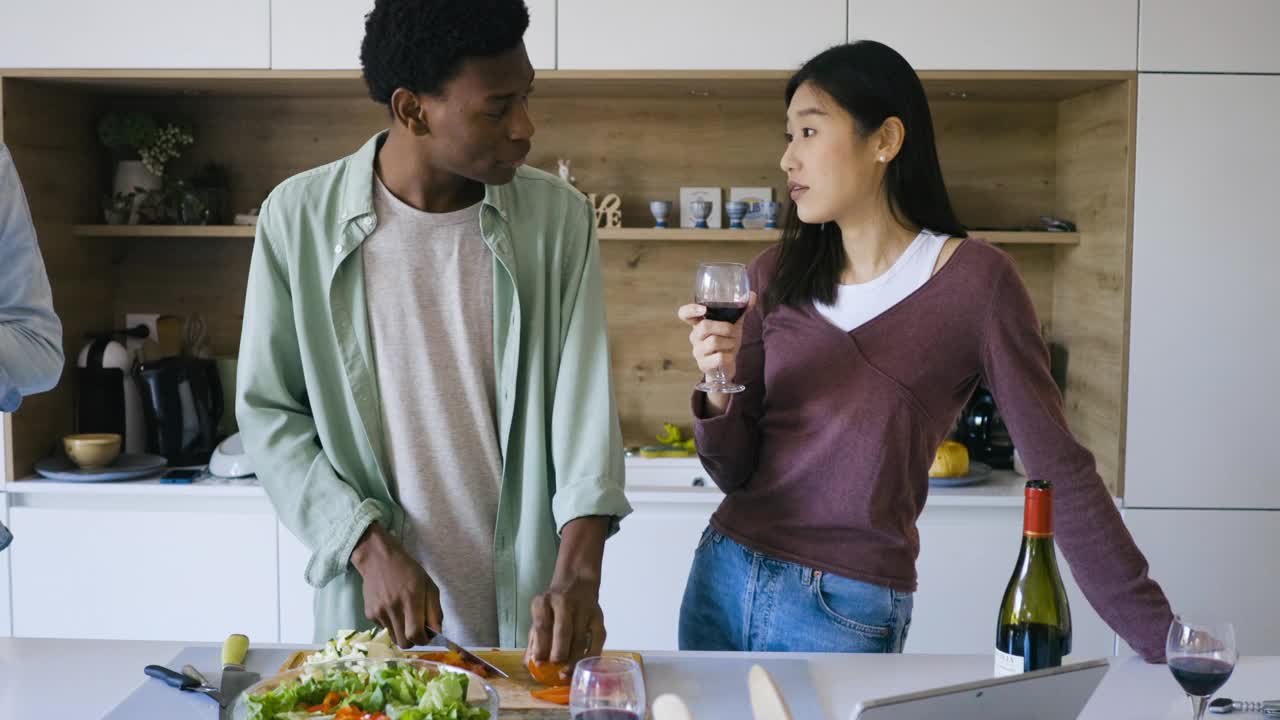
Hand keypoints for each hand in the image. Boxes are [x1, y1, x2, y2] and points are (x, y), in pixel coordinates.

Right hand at [351, 523, 441, 648]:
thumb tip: (437, 632)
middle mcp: (393, 607)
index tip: (427, 636)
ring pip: (393, 638)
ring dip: (402, 634)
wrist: (379, 559)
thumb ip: (435, 611)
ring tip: (405, 618)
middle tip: (418, 631)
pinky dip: (392, 625)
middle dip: (413, 642)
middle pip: (403, 643)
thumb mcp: (429, 585)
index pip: (415, 634)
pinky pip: (384, 629)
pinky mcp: (369, 614)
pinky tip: (393, 609)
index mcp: (411, 598)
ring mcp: (379, 612)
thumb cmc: (409, 571)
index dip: (423, 640)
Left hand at [526, 576, 605, 665]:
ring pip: (581, 638)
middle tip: (557, 671)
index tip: (539, 664)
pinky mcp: (599, 616)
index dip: (540, 647)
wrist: (577, 582)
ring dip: (575, 659)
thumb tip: (530, 665)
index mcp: (544, 602)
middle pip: (563, 631)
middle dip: (560, 653)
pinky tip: (584, 666)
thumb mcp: (540, 615)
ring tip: (568, 673)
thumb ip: (534, 640)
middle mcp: (564, 602)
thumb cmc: (554, 606)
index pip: (542, 626)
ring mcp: (584, 609)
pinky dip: (591, 655)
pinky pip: (597, 640)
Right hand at [678, 291, 756, 384]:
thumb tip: (753, 296)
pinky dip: (730, 356)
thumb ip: (741, 310)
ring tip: (732, 344)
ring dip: (730, 342)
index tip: (704, 309)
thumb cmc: (727, 341)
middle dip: (725, 327)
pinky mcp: (704, 364)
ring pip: (714, 342)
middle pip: (704, 326)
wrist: (726, 366)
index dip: (690, 309)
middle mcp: (695, 336)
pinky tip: (729, 356)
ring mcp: (697, 351)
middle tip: (733, 331)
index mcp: (699, 323)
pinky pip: (719, 357)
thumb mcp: (734, 324)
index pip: (684, 313)